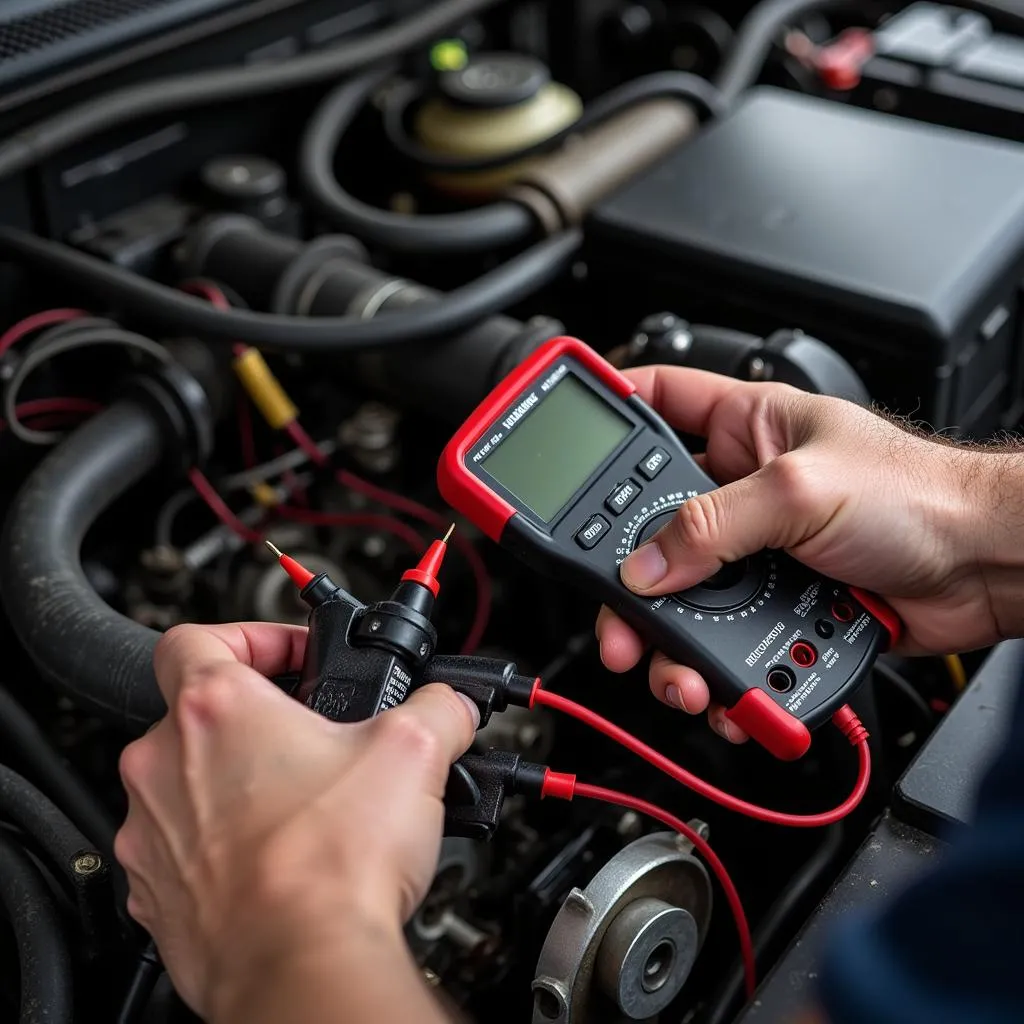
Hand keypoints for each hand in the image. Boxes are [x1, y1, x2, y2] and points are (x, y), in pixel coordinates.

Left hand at [115, 622, 477, 1020]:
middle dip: (262, 718)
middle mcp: (164, 765)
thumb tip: (451, 705)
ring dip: (241, 783)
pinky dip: (224, 845)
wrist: (301, 970)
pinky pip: (184, 849)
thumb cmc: (332, 865)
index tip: (295, 658)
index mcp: (214, 709)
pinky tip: (283, 860)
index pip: (197, 636)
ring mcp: (152, 834)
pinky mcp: (157, 895)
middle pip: (200, 712)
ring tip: (307, 804)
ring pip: (190, 783)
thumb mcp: (415, 751)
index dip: (254, 636)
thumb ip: (438, 707)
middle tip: (316, 737)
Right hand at [596, 365, 1007, 742]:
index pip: (656, 400)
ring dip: (670, 644)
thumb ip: (714, 526)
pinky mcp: (775, 604)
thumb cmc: (920, 496)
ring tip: (678, 674)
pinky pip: (723, 640)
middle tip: (616, 614)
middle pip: (649, 524)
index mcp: (745, 427)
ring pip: (681, 597)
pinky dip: (716, 674)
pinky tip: (723, 688)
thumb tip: (646, 565)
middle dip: (626, 576)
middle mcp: (741, 489)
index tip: (562, 438)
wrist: (985, 570)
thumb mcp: (801, 490)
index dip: (607, 411)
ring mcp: (756, 551)